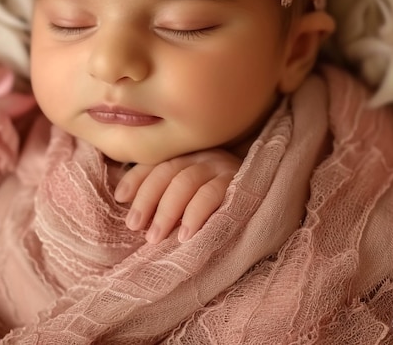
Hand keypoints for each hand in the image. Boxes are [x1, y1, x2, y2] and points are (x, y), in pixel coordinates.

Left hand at [113, 149, 240, 243]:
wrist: (272, 198)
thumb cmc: (222, 202)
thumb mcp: (192, 194)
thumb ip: (167, 194)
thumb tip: (129, 205)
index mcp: (188, 156)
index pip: (157, 163)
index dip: (136, 178)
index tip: (120, 198)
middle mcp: (202, 157)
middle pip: (168, 171)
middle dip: (147, 199)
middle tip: (134, 226)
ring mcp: (220, 167)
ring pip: (186, 181)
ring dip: (167, 210)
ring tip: (154, 237)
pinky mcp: (238, 183)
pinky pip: (212, 194)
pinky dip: (195, 214)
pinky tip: (185, 234)